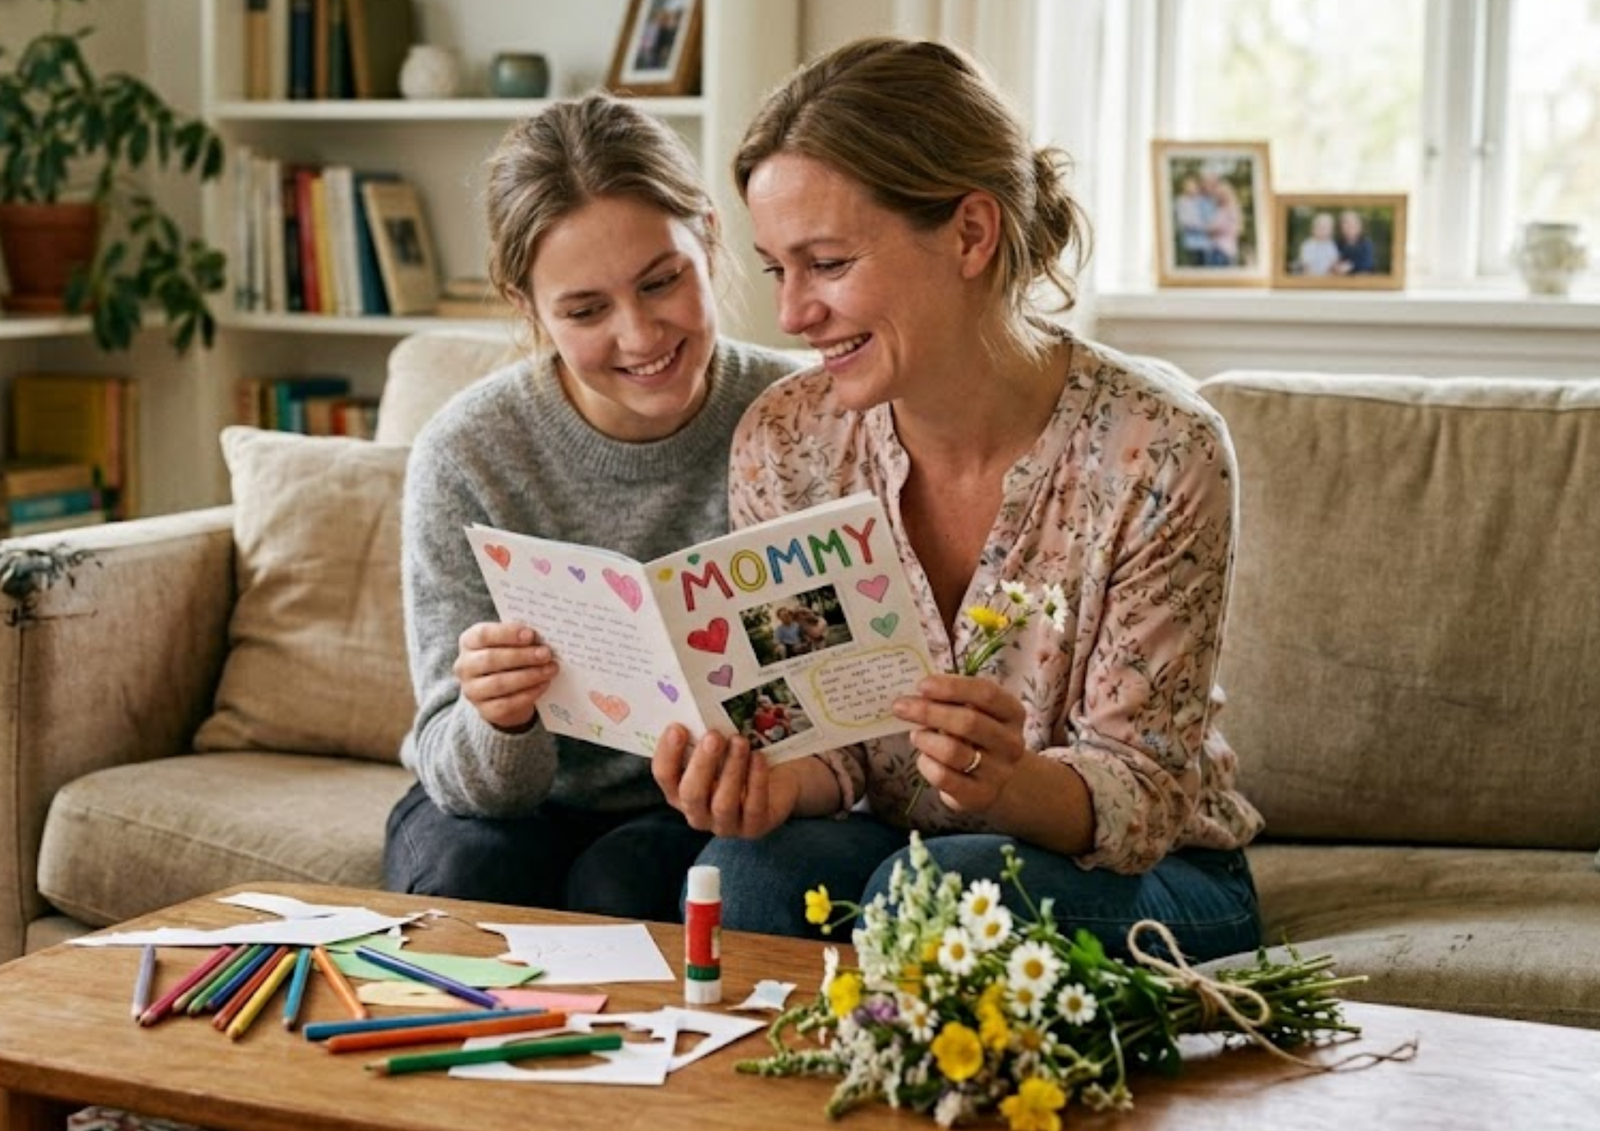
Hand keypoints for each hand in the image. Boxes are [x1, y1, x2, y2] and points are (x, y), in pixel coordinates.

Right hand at [453, 621, 557, 730]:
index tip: (531, 634)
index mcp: (469, 642)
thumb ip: (520, 638)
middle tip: (546, 654)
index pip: (483, 635)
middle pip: (491, 659)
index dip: (507, 633)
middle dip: (522, 656)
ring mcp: (472, 690)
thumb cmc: (507, 659)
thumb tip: (541, 638)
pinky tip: (544, 684)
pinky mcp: (485, 710)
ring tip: (550, 669)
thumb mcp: (509, 643)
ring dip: (529, 675)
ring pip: (499, 683)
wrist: (502, 692)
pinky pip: (507, 703)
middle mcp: (465, 666)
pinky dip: (529, 693)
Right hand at [653, 725, 799, 838]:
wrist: (779, 776)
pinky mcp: (754, 827)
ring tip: (740, 741)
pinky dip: (756, 781)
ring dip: (731, 770)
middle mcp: (698, 812)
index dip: (667, 753)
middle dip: (701, 764)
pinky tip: (758, 758)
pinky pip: (753, 808)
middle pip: (691, 794)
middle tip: (713, 736)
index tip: (677, 727)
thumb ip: (703, 736)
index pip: (664, 776)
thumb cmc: (739, 756)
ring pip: (723, 803)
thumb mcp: (720, 747)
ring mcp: (725, 824)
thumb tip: (695, 710)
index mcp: (680, 790)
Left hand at [893, 672, 1027, 813]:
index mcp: (1012, 714)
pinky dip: (926, 764)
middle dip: (929, 711)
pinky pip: (943, 777)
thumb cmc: (978, 736)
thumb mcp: (977, 712)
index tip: (922, 685)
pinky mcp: (979, 795)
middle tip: (900, 706)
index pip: (986, 694)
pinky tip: (924, 758)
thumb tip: (919, 692)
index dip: (953, 687)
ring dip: (925, 739)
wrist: (997, 780)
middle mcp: (1011, 743)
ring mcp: (998, 772)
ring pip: (953, 751)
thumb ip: (955, 700)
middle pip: (968, 722)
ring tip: (915, 735)